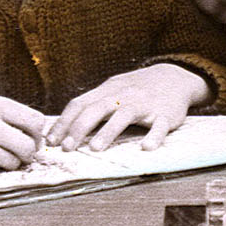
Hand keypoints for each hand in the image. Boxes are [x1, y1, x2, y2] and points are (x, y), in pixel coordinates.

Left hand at [46, 63, 212, 151]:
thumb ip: (91, 105)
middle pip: (98, 108)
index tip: (51, 141)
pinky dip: (154, 136)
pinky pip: (160, 126)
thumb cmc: (136, 90)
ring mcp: (145, 104)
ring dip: (109, 131)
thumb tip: (62, 127)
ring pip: (125, 115)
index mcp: (108, 91)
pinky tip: (146, 148)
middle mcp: (124, 96)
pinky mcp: (166, 115)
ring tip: (96, 148)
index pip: (80, 104)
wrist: (174, 77)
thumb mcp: (113, 90)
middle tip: (67, 148)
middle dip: (80, 128)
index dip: (64, 122)